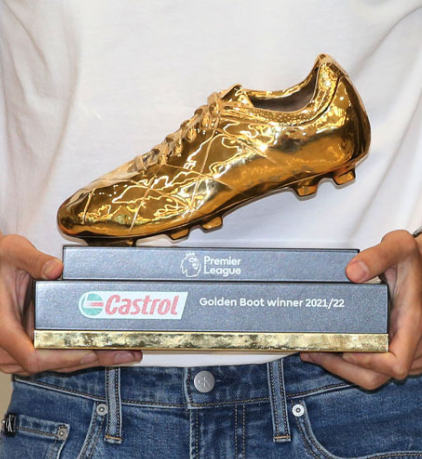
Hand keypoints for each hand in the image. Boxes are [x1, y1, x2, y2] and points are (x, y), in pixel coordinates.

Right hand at [0, 234, 142, 374]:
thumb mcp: (14, 253)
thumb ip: (34, 260)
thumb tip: (56, 269)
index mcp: (2, 327)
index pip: (33, 357)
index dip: (64, 359)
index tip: (91, 351)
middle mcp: (7, 344)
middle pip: (50, 364)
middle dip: (89, 360)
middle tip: (125, 353)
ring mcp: (16, 346)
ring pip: (53, 363)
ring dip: (87, 359)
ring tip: (122, 352)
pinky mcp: (27, 342)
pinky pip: (52, 355)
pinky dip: (76, 352)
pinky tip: (103, 346)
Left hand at [301, 230, 421, 389]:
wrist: (421, 264)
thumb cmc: (412, 258)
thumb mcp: (399, 246)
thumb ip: (377, 256)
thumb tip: (353, 273)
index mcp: (412, 322)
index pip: (396, 363)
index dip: (369, 363)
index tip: (344, 350)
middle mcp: (413, 341)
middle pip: (379, 376)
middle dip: (342, 369)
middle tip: (313, 353)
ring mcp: (408, 348)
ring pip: (376, 375)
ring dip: (344, 369)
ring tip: (315, 352)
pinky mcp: (400, 347)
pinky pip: (378, 368)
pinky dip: (354, 364)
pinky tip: (333, 349)